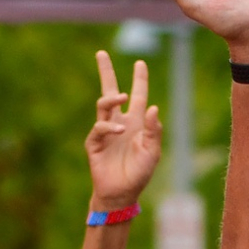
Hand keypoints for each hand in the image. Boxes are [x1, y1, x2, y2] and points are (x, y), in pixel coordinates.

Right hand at [88, 52, 163, 210]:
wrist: (121, 194)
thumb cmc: (139, 173)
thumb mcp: (152, 152)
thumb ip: (154, 130)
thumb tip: (153, 107)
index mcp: (136, 123)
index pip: (138, 96)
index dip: (139, 80)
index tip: (140, 63)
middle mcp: (120, 123)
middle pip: (110, 92)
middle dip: (106, 73)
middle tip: (101, 53)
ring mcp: (105, 132)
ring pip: (103, 105)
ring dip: (111, 98)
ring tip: (121, 96)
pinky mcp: (94, 143)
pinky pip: (99, 128)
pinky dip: (109, 127)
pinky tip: (119, 130)